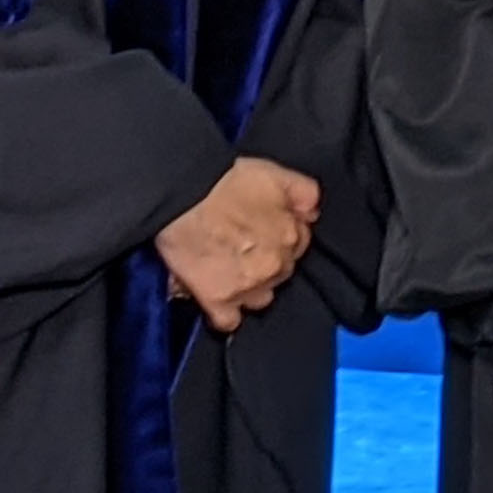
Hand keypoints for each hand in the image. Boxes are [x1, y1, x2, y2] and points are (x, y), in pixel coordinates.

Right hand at [155, 157, 319, 333]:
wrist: (180, 198)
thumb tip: (313, 212)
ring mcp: (248, 287)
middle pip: (280, 272)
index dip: (279, 236)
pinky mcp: (219, 301)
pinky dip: (225, 312)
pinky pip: (229, 321)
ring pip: (260, 298)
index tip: (262, 231)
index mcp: (290, 235)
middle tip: (241, 246)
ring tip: (228, 270)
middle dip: (266, 262)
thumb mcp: (272, 172)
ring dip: (249, 288)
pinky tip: (217, 298)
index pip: (298, 244)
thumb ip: (302, 191)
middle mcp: (275, 265)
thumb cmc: (221, 181)